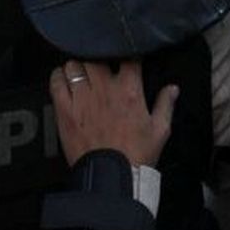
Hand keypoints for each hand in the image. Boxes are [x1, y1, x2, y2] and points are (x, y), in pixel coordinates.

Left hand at [49, 60, 177, 168]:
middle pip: (96, 55)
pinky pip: (56, 82)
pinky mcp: (65, 111)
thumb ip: (166, 104)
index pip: (128, 56)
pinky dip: (58, 77)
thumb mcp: (160, 130)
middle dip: (99, 56)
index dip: (129, 52)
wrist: (110, 177)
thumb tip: (173, 88)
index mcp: (130, 90)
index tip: (129, 55)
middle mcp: (104, 89)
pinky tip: (63, 79)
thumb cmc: (137, 154)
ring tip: (81, 71)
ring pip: (74, 65)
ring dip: (78, 65)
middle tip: (101, 63)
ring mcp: (82, 99)